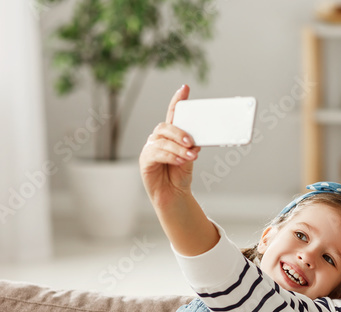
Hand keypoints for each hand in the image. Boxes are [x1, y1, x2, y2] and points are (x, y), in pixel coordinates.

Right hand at [139, 85, 200, 210]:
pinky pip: (157, 154)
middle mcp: (158, 138)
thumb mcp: (189, 158)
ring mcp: (150, 148)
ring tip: (191, 156)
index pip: (173, 114)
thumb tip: (195, 140)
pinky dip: (170, 156)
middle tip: (191, 142)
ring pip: (163, 141)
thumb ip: (190, 146)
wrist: (174, 195)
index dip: (177, 100)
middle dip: (179, 132)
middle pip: (166, 127)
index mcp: (170, 134)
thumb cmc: (180, 175)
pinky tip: (179, 161)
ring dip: (178, 148)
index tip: (185, 88)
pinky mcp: (145, 160)